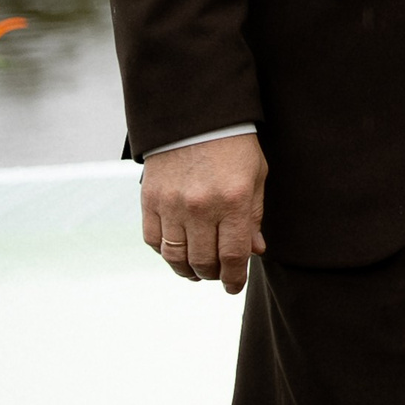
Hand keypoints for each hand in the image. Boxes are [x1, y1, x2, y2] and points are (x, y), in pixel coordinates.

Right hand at [140, 133, 267, 293]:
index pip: (233, 256)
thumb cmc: (234, 145)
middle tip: (218, 275)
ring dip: (187, 270)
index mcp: (233, 201)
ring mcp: (171, 205)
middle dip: (213, 274)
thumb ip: (254, 215)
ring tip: (198, 270)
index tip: (234, 287)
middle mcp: (200, 207)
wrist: (195, 116)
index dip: (234, 278)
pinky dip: (165, 253)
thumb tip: (255, 252)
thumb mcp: (255, 176)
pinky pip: (153, 240)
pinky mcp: (149, 200)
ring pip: (175, 257)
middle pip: (203, 261)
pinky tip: (177, 252)